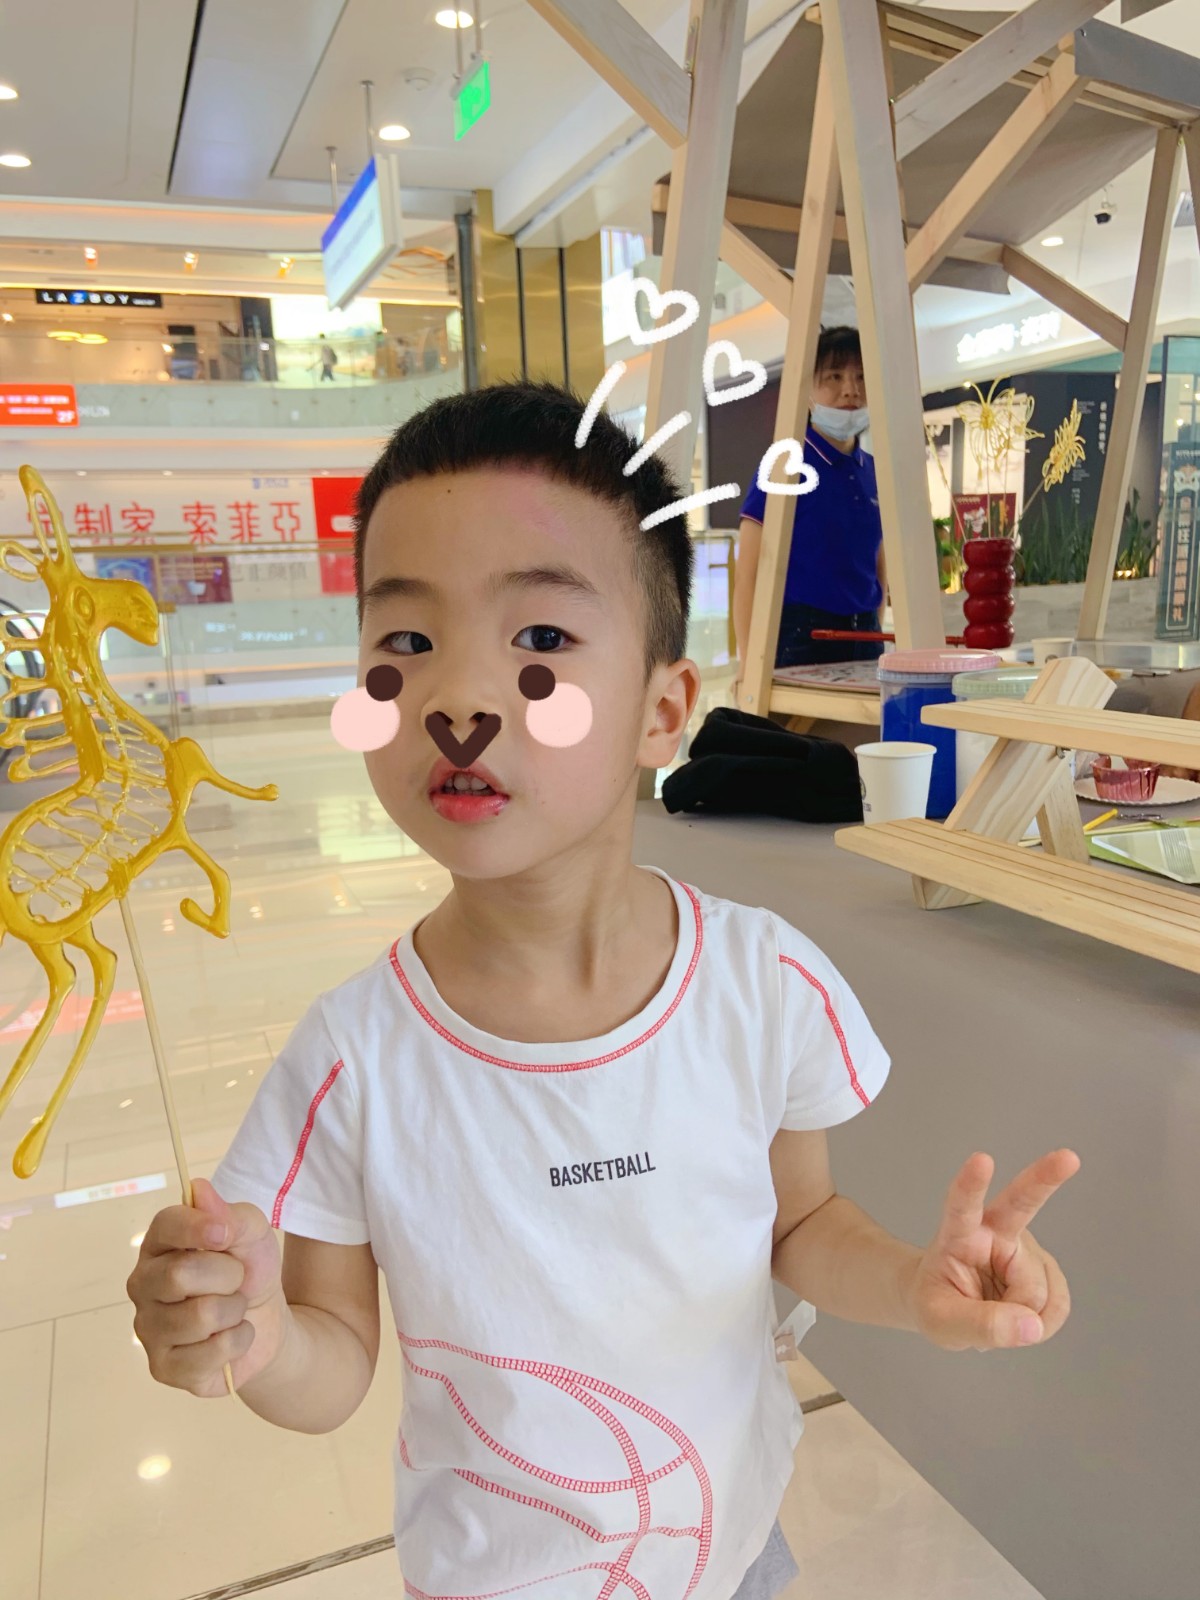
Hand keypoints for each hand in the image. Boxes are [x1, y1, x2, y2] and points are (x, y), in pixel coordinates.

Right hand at [126, 1178, 286, 1397]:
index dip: (198, 1227)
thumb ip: (229, 1213)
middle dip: (229, 1276)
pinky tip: (230, 1337)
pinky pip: (210, 1353)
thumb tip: (199, 1190)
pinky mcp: (163, 1368)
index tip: (225, 1233)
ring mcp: (148, 1328)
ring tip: (232, 1309)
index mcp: (159, 1244)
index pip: (165, 1226)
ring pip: (201, 1316)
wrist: (267, 1321)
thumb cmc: (249, 1269)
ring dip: (235, 1311)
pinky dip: (237, 1341)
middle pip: (180, 1275)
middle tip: (236, 1279)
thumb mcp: (252, 1233)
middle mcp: (143, 1285)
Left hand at [906, 1149, 1079, 1352]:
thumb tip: (1032, 1326)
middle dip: (1046, 1178)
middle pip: (1022, 1202)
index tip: (981, 1160)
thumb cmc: (936, 1302)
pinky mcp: (1045, 1265)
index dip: (971, 1185)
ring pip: (1040, 1289)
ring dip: (1025, 1316)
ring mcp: (1024, 1246)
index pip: (962, 1206)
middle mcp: (995, 1230)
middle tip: (1069, 1158)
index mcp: (958, 1234)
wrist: (946, 1302)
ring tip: (998, 1316)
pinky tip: (1021, 1318)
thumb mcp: (940, 1323)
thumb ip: (982, 1325)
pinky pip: (1057, 1304)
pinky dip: (1042, 1322)